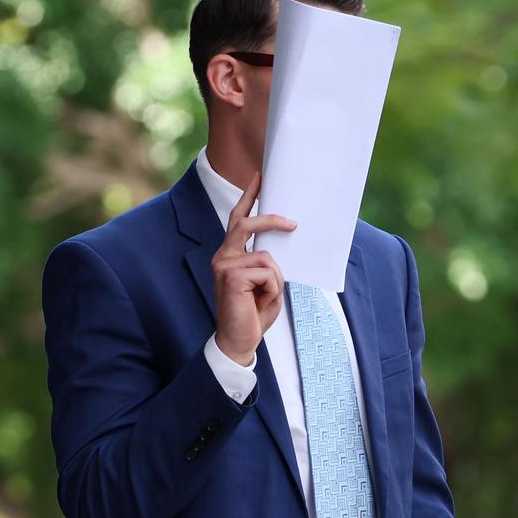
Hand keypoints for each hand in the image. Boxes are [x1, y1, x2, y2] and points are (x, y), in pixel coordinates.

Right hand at [211, 170, 296, 364]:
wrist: (238, 342)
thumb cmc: (252, 314)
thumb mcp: (267, 282)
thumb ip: (269, 262)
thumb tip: (285, 241)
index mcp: (230, 255)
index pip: (238, 219)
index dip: (249, 196)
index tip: (260, 176)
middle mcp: (223, 256)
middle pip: (247, 223)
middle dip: (272, 220)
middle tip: (294, 223)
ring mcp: (224, 264)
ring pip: (267, 257)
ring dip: (275, 280)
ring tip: (265, 299)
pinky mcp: (230, 275)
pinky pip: (267, 271)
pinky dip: (271, 288)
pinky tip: (259, 303)